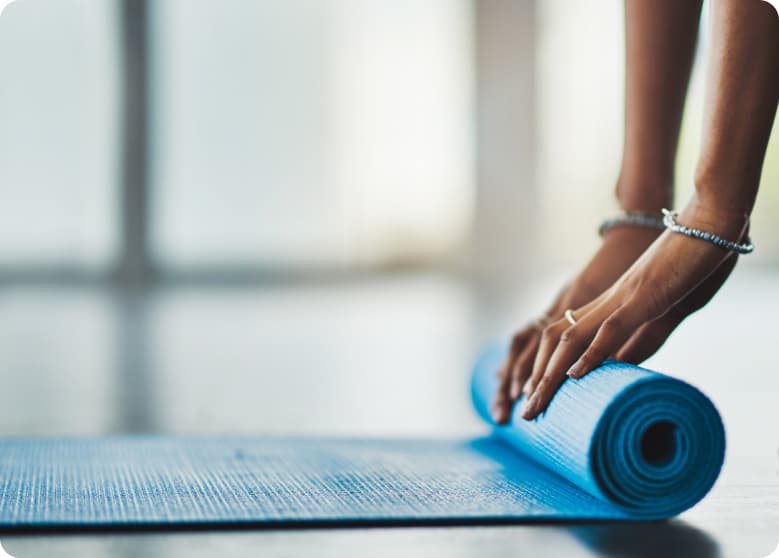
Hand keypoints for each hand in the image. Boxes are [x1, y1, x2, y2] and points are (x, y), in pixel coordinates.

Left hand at [520, 197, 746, 420]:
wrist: (707, 229)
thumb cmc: (686, 268)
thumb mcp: (659, 313)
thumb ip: (638, 340)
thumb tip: (618, 369)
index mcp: (605, 306)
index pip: (560, 337)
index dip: (541, 366)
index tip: (529, 396)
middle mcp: (603, 302)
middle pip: (553, 341)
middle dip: (535, 378)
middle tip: (524, 414)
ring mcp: (619, 299)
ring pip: (570, 338)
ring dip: (549, 374)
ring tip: (535, 403)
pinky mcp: (642, 297)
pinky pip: (610, 327)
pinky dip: (590, 352)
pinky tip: (574, 376)